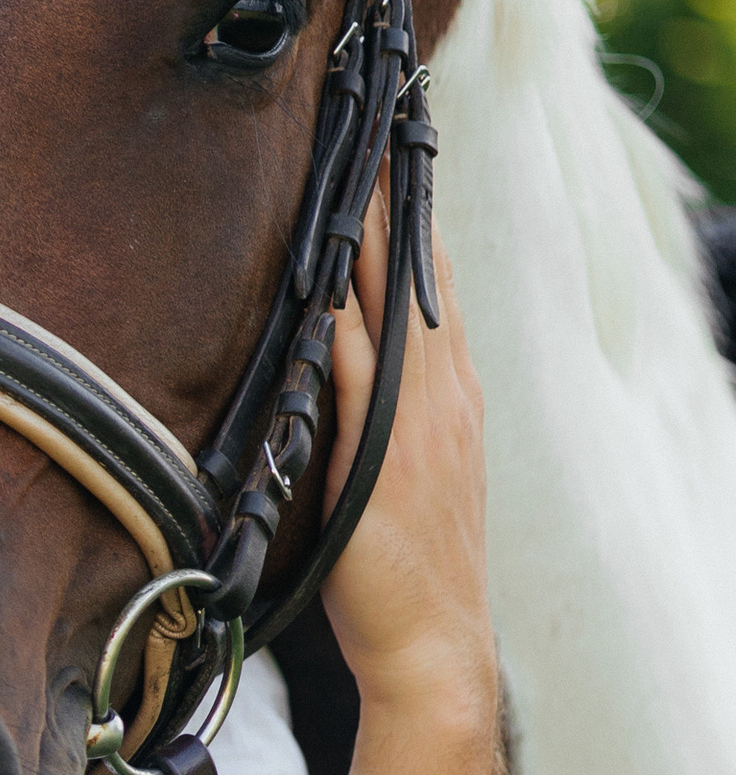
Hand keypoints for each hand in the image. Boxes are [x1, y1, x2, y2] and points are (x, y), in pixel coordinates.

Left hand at [320, 203, 497, 732]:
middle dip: (395, 205)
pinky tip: (327, 289)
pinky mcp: (382, 461)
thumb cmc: (400, 569)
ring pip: (391, 314)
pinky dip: (345, 331)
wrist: (430, 644)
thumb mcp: (396, 469)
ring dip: (369, 245)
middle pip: (415, 279)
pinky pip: (360, 381)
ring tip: (351, 173)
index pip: (429, 287)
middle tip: (372, 130)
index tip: (390, 156)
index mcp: (446, 396)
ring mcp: (415, 426)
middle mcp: (439, 397)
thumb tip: (332, 360)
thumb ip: (373, 411)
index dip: (412, 220)